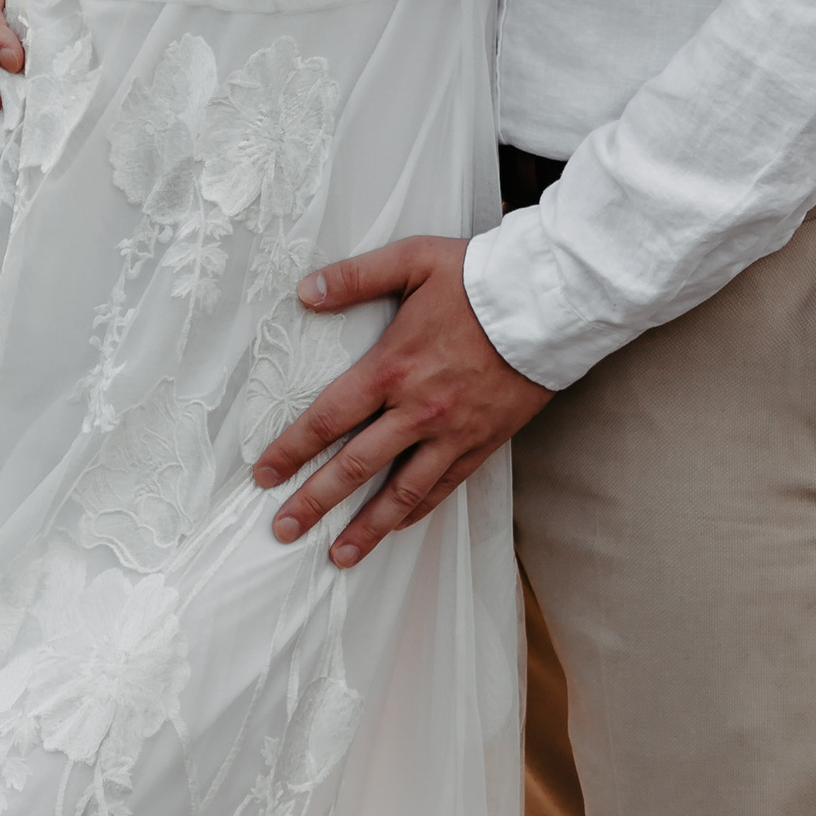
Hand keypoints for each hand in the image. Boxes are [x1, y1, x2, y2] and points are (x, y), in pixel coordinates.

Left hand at [251, 237, 550, 566]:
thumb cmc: (480, 278)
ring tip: (338, 555)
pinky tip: (397, 527)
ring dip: (366, 527)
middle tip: (283, 530)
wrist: (550, 302)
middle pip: (355, 466)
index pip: (328, 419)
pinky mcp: (482, 442)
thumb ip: (355, 277)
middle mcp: (417, 410)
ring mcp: (452, 432)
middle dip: (314, 502)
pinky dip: (417, 511)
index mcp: (392, 368)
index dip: (291, 450)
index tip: (264, 475)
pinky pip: (444, 487)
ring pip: (401, 493)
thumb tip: (304, 291)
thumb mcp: (412, 260)